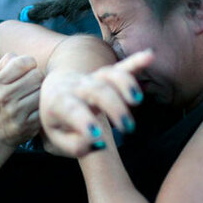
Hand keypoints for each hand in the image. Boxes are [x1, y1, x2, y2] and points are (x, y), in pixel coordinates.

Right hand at [0, 53, 43, 146]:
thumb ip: (7, 62)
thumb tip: (26, 59)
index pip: (24, 62)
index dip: (29, 64)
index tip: (27, 71)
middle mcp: (5, 97)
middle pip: (37, 75)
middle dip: (37, 78)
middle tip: (32, 85)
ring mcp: (16, 112)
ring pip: (42, 91)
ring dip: (40, 93)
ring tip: (33, 96)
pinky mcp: (27, 126)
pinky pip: (43, 108)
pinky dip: (41, 107)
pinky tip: (34, 109)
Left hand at [39, 49, 153, 156]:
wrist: (53, 91)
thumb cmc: (56, 121)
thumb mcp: (56, 138)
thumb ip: (73, 145)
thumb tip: (97, 145)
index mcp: (58, 102)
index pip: (71, 110)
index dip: (84, 121)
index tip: (97, 136)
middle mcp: (74, 87)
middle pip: (96, 91)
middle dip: (113, 107)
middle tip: (127, 128)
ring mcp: (91, 79)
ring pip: (109, 76)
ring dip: (125, 84)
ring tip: (136, 101)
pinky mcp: (104, 76)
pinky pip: (120, 68)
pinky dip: (135, 63)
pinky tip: (149, 56)